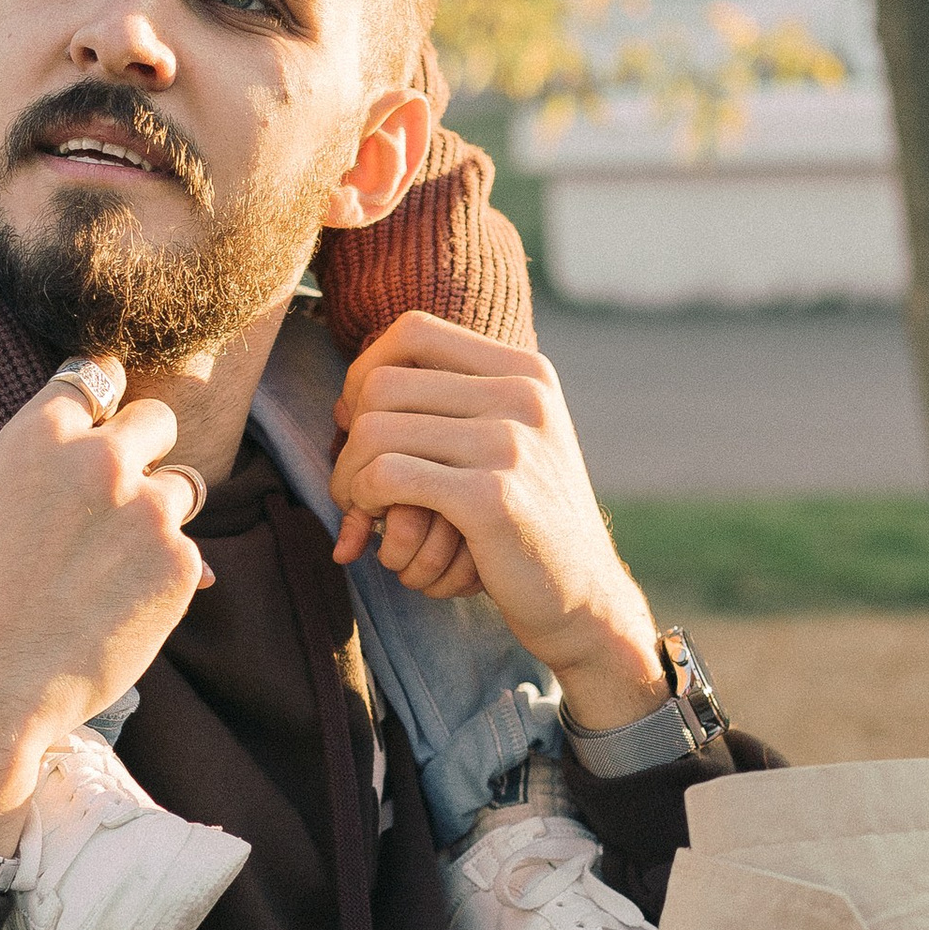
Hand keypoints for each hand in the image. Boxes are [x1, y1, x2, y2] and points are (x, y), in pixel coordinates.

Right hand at [0, 372, 209, 843]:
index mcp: (41, 432)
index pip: (96, 377)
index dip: (101, 404)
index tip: (102, 424)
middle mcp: (103, 458)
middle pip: (158, 420)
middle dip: (144, 450)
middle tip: (121, 497)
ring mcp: (149, 510)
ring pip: (182, 488)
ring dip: (158, 517)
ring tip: (115, 566)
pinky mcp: (181, 564)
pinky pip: (189, 554)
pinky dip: (165, 577)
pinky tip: (124, 609)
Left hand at [329, 313, 664, 729]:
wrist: (583, 598)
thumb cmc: (524, 523)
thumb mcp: (504, 444)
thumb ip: (443, 409)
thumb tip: (344, 402)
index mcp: (526, 372)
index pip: (412, 331)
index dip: (365, 372)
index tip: (363, 424)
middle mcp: (522, 396)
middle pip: (382, 384)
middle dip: (349, 438)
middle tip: (355, 484)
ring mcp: (510, 443)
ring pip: (373, 429)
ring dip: (349, 477)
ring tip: (364, 509)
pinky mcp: (490, 498)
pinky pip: (386, 476)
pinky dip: (363, 501)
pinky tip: (377, 525)